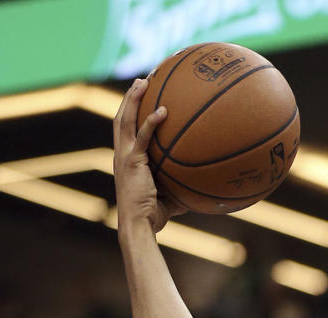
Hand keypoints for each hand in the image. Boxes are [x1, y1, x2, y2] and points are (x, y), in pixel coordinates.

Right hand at [113, 78, 184, 232]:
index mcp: (126, 159)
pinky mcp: (132, 162)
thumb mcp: (171, 195)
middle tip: (143, 80)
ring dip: (134, 98)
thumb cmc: (154, 216)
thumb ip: (182, 183)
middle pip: (121, 117)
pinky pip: (142, 137)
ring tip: (145, 81)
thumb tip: (206, 181)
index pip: (125, 130)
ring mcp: (124, 157)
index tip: (141, 96)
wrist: (139, 226)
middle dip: (130, 97)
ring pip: (125, 119)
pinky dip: (151, 122)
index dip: (130, 111)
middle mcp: (121, 154)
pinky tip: (163, 110)